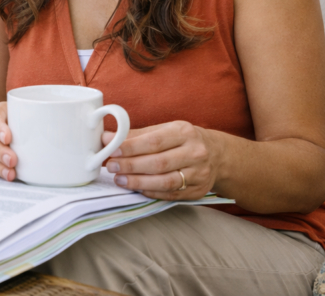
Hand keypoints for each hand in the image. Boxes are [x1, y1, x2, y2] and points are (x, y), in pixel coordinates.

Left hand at [103, 121, 220, 199]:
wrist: (217, 154)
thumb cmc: (183, 140)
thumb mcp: (164, 130)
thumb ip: (136, 135)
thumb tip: (108, 138)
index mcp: (184, 132)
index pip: (154, 141)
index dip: (130, 148)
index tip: (112, 151)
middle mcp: (195, 153)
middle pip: (159, 163)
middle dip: (131, 166)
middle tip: (112, 167)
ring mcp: (199, 174)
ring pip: (165, 182)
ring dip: (139, 182)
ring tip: (120, 180)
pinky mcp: (198, 191)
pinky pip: (171, 194)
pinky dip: (151, 192)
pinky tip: (137, 189)